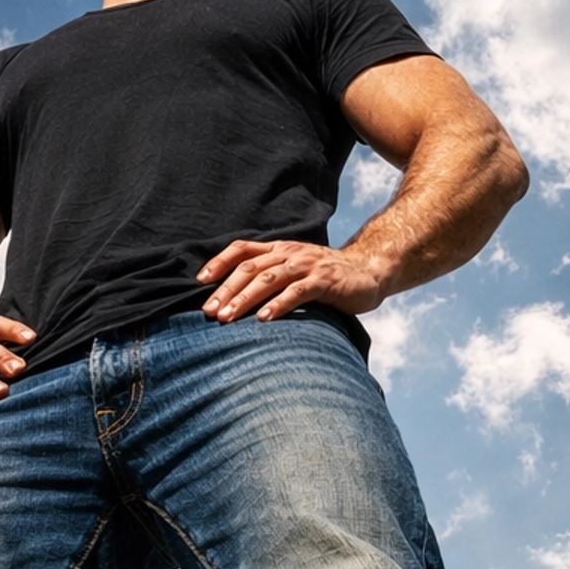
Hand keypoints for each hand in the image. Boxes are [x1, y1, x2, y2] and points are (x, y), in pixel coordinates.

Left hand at [198, 239, 386, 323]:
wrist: (368, 271)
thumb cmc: (326, 277)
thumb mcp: (295, 271)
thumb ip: (271, 278)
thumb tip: (235, 299)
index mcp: (279, 249)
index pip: (242, 249)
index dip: (219, 262)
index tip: (200, 282)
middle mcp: (289, 253)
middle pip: (249, 268)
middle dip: (226, 290)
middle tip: (208, 312)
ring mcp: (307, 266)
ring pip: (268, 279)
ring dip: (245, 299)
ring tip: (227, 318)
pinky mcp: (324, 281)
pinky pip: (297, 292)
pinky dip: (278, 305)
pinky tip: (264, 319)